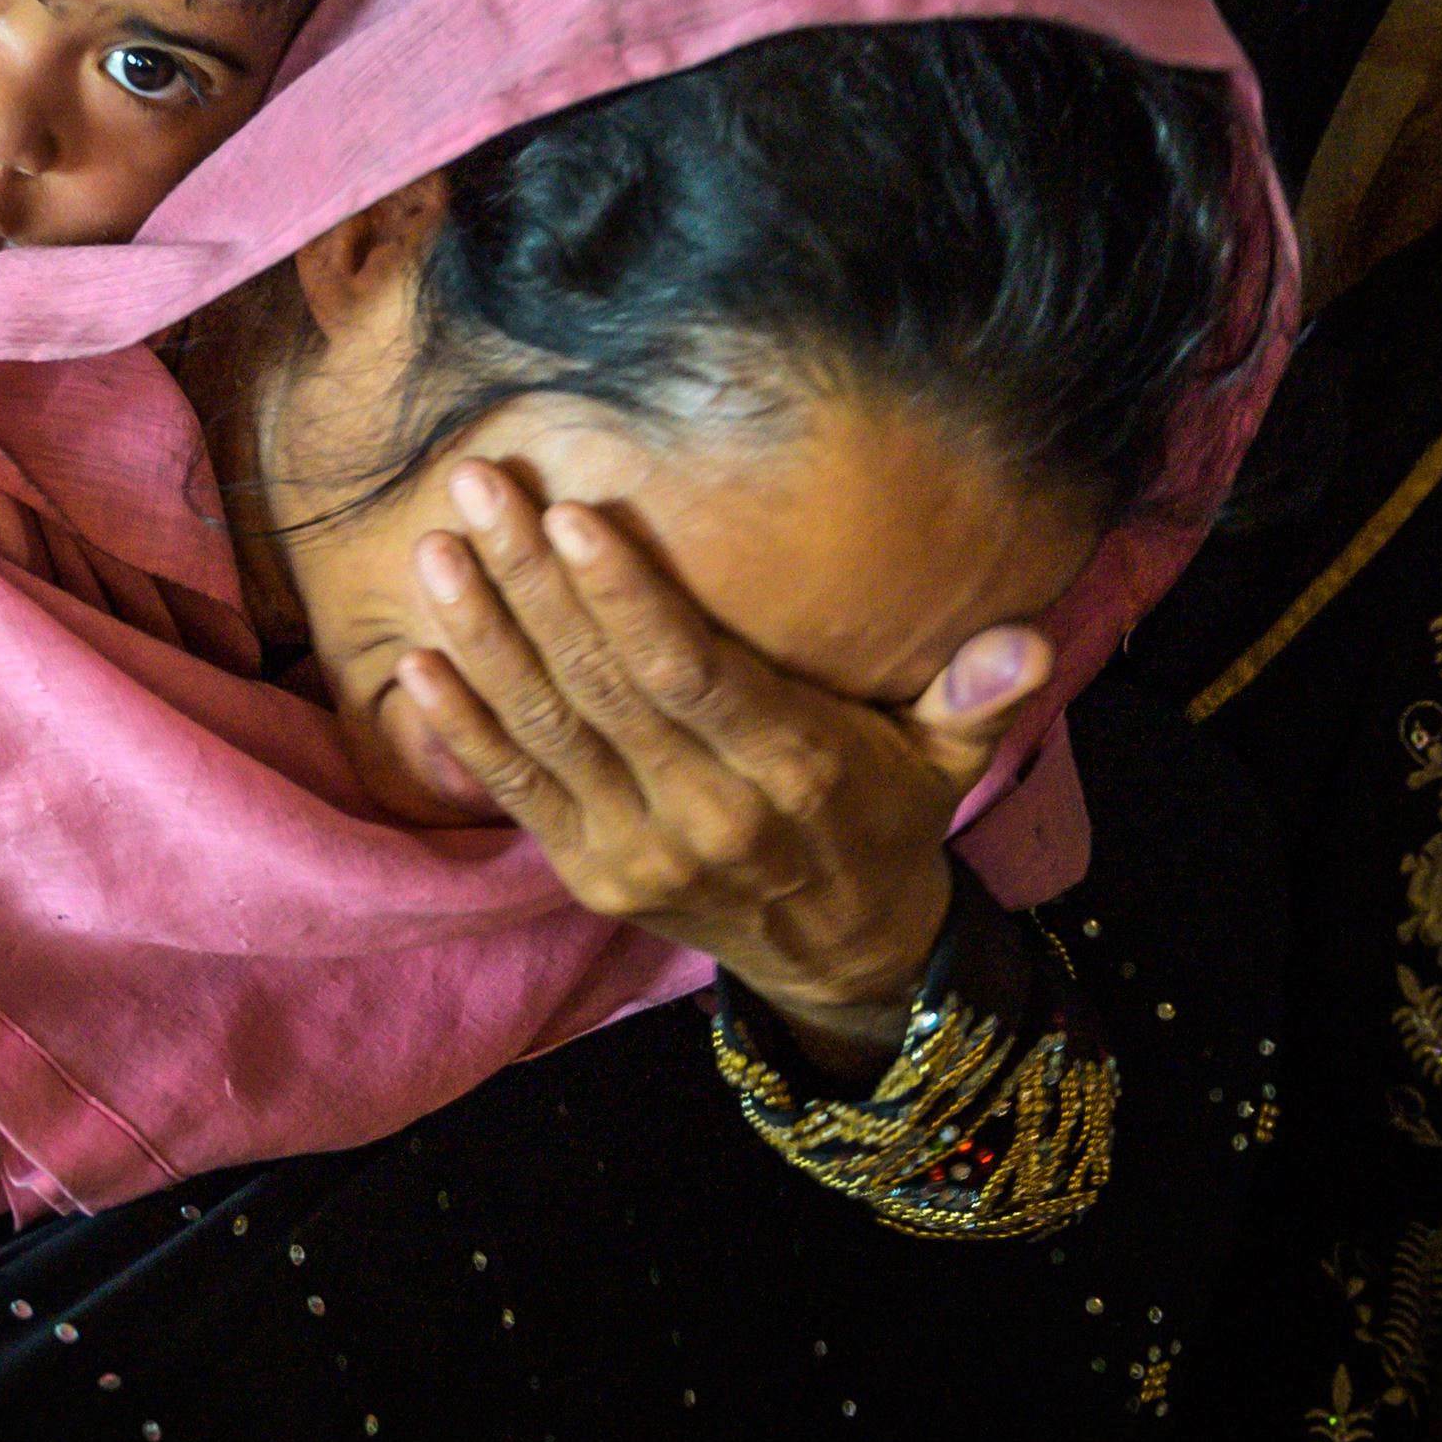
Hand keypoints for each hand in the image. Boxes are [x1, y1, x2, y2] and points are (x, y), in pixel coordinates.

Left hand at [385, 459, 1051, 1072]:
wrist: (838, 953)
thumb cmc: (883, 817)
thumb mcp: (946, 762)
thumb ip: (976, 696)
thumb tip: (1027, 639)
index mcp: (791, 771)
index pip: (689, 674)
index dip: (625, 597)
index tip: (573, 514)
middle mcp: (705, 813)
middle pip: (600, 687)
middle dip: (529, 582)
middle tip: (476, 488)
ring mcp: (637, 851)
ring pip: (544, 730)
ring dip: (481, 637)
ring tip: (434, 551)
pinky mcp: (588, 875)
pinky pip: (513, 792)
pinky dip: (460, 729)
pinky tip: (414, 660)